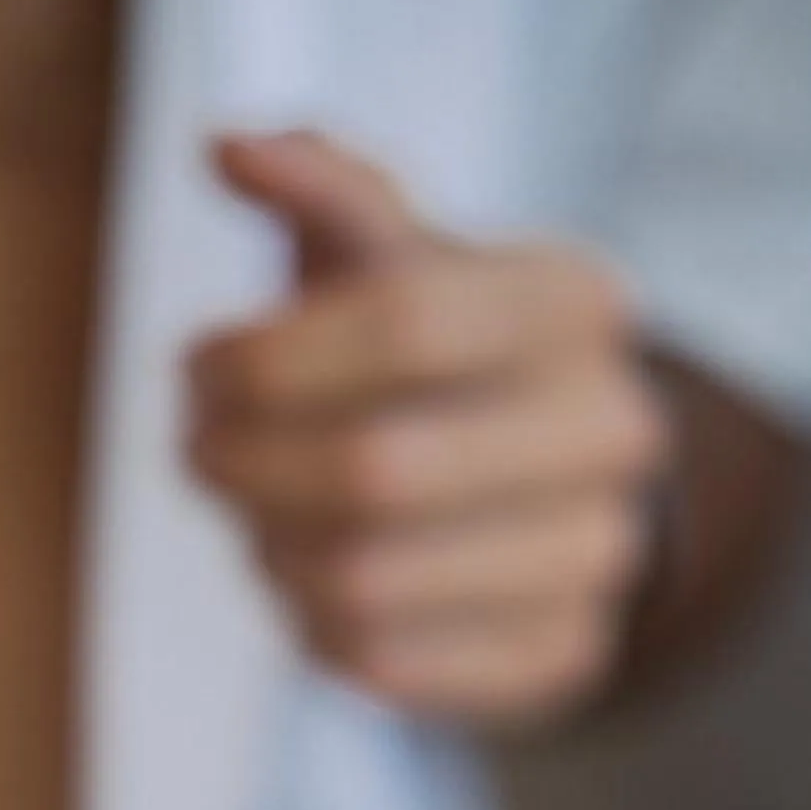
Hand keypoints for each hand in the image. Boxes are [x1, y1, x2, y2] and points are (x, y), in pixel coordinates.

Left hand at [186, 132, 673, 728]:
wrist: (555, 490)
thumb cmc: (442, 356)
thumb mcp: (395, 256)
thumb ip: (320, 192)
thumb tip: (224, 145)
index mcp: (578, 302)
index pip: (408, 324)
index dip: (271, 356)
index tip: (196, 368)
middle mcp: (614, 428)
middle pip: (376, 472)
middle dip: (247, 467)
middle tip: (198, 451)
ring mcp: (596, 556)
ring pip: (365, 582)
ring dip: (270, 552)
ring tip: (256, 518)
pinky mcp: (559, 658)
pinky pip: (383, 664)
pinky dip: (312, 627)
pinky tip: (309, 581)